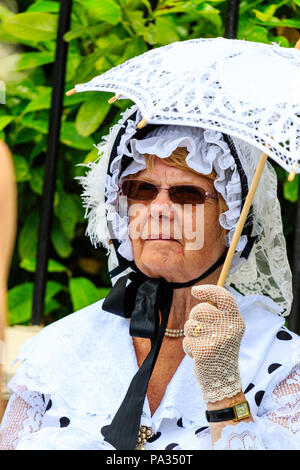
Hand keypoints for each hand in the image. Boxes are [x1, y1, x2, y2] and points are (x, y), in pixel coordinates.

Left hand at [183, 284, 244, 402]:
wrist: (223, 382)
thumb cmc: (220, 351)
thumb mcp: (227, 330)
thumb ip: (217, 314)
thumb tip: (200, 293)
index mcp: (236, 321)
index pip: (224, 297)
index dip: (208, 290)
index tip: (195, 291)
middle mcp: (229, 328)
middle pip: (200, 309)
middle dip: (194, 319)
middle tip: (201, 331)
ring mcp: (217, 340)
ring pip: (190, 325)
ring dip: (191, 335)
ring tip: (202, 345)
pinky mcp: (204, 351)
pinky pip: (187, 340)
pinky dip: (189, 348)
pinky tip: (199, 356)